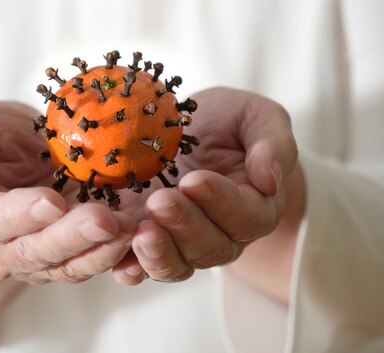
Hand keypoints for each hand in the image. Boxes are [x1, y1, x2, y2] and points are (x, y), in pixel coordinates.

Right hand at [0, 102, 135, 283]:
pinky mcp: (70, 256)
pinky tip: (140, 237)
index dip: (21, 214)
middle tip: (103, 219)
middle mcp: (2, 248)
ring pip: (68, 264)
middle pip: (35, 251)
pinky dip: (116, 255)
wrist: (20, 161)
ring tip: (129, 231)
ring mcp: (38, 257)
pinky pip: (92, 262)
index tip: (50, 202)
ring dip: (99, 251)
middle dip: (70, 237)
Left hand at [112, 87, 302, 292]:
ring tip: (136, 232)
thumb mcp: (257, 118)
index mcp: (254, 207)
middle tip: (160, 202)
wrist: (197, 133)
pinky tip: (111, 251)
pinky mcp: (148, 241)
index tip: (195, 180)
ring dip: (156, 253)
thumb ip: (272, 143)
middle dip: (184, 226)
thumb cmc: (231, 123)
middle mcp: (222, 235)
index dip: (221, 202)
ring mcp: (182, 243)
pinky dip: (125, 263)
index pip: (245, 215)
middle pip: (209, 247)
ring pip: (175, 264)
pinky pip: (139, 265)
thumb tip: (269, 178)